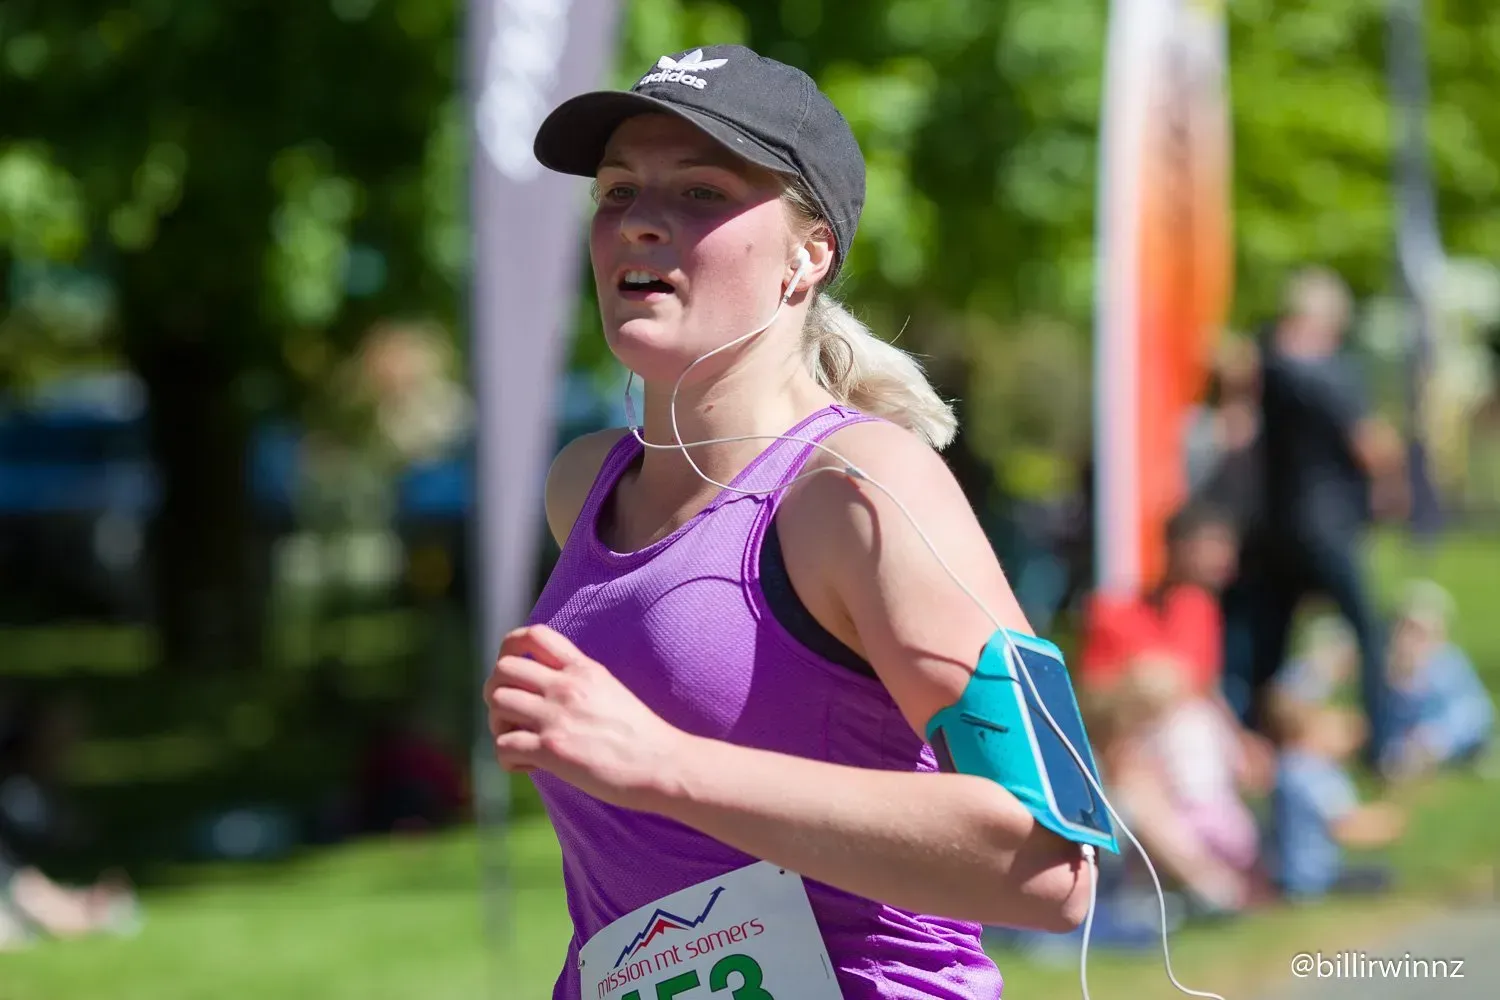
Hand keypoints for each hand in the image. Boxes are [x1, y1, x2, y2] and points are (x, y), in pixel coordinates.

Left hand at [483, 624, 689, 810]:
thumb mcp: (609, 689)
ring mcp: (557, 716)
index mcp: (583, 668)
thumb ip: (579, 680)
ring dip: (498, 724)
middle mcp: (566, 686)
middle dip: (497, 691)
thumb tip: (548, 685)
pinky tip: (529, 766)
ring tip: (518, 741)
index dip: (511, 648)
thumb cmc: (640, 734)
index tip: (514, 672)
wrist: (663, 764)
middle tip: (512, 715)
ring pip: (497, 703)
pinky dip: (507, 758)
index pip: (534, 635)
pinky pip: (502, 745)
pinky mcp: (552, 750)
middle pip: (503, 669)